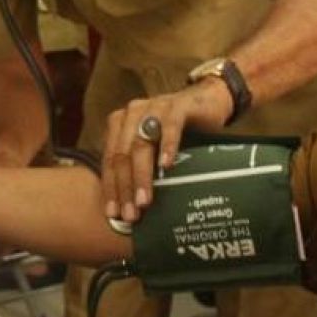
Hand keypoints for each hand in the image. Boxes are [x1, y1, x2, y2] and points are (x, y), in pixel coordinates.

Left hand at [100, 81, 232, 222]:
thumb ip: (139, 167)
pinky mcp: (178, 106)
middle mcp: (132, 113)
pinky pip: (170, 127)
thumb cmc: (176, 132)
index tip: (113, 213)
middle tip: (130, 214)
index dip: (110, 187)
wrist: (207, 102)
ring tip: (144, 200)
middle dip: (125, 187)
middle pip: (122, 155)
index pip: (110, 159)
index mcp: (120, 124)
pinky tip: (166, 166)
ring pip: (141, 144)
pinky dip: (167, 147)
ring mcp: (154, 107)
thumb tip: (129, 208)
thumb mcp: (152, 148)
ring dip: (141, 175)